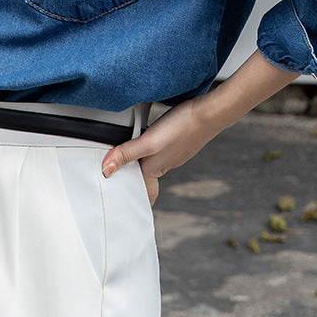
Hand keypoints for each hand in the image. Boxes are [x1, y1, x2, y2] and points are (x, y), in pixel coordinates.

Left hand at [100, 98, 223, 206]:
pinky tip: (153, 136)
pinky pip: (164, 150)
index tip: (127, 203)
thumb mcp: (149, 141)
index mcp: (155, 167)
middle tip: (122, 175)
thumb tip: (106, 170)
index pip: (146, 192)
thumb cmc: (182, 127)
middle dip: (137, 178)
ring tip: (131, 155)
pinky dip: (155, 148)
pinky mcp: (180, 140)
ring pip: (156, 162)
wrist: (210, 113)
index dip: (137, 197)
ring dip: (144, 161)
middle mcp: (165, 163)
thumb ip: (127, 154)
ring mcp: (175, 152)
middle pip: (149, 177)